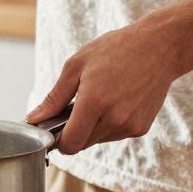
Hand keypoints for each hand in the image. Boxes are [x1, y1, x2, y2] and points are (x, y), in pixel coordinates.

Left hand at [25, 20, 183, 152]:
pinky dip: (110, 124)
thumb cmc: (116, 50)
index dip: (59, 141)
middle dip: (75, 130)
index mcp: (95, 102)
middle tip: (79, 104)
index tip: (55, 130)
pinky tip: (116, 101)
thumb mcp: (76, 66)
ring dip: (93, 127)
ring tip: (101, 98)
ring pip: (98, 140)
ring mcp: (130, 125)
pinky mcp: (141, 128)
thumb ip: (54, 97)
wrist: (159, 47)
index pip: (70, 144)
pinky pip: (115, 135)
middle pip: (83, 143)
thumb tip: (33, 118)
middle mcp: (114, 118)